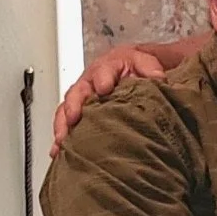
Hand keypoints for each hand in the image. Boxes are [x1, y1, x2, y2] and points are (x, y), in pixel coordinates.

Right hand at [52, 44, 167, 150]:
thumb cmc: (134, 69)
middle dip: (73, 105)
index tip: (104, 88)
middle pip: (77, 93)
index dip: (102, 79)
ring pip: (66, 111)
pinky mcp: (78, 115)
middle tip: (73, 117)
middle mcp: (89, 84)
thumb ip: (150, 68)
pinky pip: (65, 125)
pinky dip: (62, 139)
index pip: (102, 72)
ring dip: (63, 126)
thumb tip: (158, 77)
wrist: (128, 71)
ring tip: (62, 141)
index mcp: (106, 69)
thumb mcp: (145, 63)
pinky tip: (58, 152)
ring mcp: (81, 100)